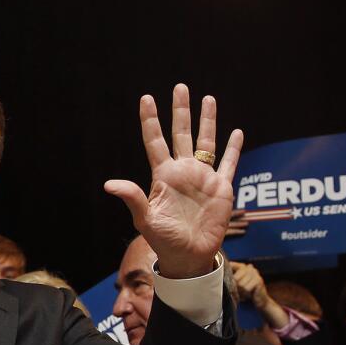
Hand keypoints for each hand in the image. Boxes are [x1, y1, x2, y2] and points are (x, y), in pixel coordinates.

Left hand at [105, 84, 242, 277]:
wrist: (188, 256)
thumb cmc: (163, 239)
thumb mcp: (145, 219)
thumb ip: (132, 198)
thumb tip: (109, 184)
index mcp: (163, 176)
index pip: (155, 141)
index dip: (150, 120)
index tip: (146, 98)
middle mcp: (182, 171)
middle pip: (181, 134)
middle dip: (180, 111)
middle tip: (179, 88)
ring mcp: (202, 178)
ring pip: (206, 142)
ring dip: (207, 121)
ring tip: (207, 98)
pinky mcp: (221, 188)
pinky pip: (229, 163)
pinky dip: (233, 148)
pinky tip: (236, 131)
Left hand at [229, 260, 288, 327]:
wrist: (261, 301)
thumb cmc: (247, 293)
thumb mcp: (237, 284)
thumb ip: (230, 278)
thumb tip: (217, 276)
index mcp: (243, 266)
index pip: (231, 265)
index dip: (226, 272)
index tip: (224, 280)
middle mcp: (249, 268)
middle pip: (235, 278)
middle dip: (235, 287)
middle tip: (239, 291)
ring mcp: (255, 273)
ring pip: (240, 284)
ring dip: (241, 291)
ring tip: (244, 293)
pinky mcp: (258, 281)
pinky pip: (246, 288)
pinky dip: (245, 294)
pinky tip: (248, 294)